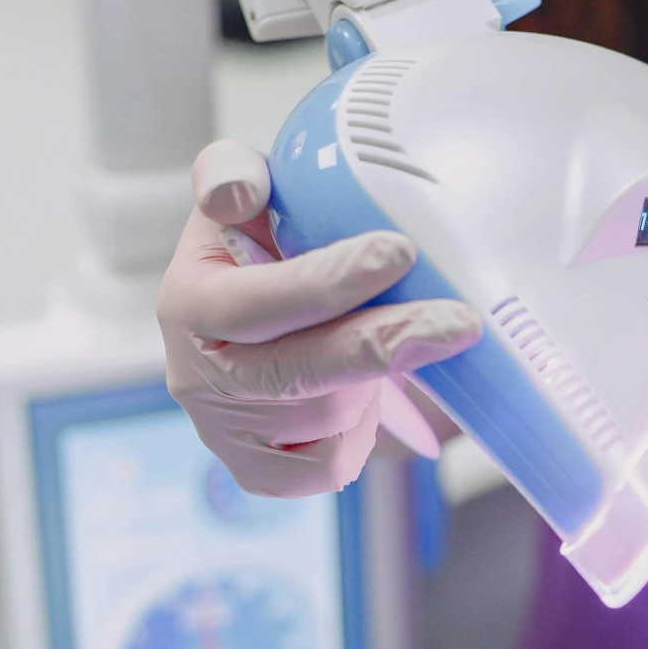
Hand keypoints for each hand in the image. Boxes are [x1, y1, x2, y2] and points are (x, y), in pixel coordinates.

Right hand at [157, 139, 481, 496]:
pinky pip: (330, 466)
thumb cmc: (269, 247)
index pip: (254, 301)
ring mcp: (223, 433)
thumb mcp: (251, 195)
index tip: (399, 251)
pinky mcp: (258, 474)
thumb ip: (235, 174)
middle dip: (384, 344)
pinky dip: (359, 432)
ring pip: (327, 419)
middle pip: (296, 372)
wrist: (274, 317)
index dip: (327, 282)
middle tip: (458, 321)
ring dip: (374, 381)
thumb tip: (235, 193)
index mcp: (189, 301)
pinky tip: (363, 392)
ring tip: (387, 339)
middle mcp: (195, 375)